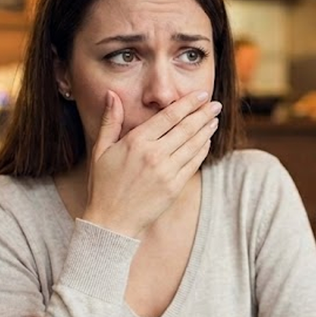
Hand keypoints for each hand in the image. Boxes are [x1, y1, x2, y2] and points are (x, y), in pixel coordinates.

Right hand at [83, 90, 219, 237]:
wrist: (111, 222)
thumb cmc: (103, 185)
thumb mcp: (100, 150)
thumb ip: (110, 120)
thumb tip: (111, 94)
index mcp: (136, 142)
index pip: (169, 116)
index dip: (188, 103)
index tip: (200, 95)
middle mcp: (154, 155)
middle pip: (186, 128)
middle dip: (203, 114)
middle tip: (215, 104)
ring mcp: (166, 172)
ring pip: (193, 145)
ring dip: (206, 130)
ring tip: (214, 119)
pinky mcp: (174, 188)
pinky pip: (193, 164)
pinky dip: (202, 150)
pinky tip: (206, 141)